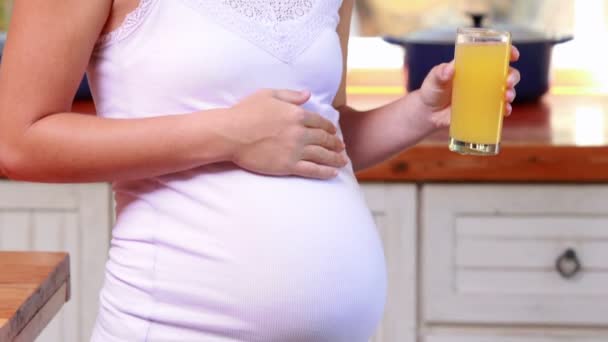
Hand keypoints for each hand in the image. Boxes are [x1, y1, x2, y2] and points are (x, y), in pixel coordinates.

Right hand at [227, 89, 347, 178]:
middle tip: (342, 147)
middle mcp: (300, 132)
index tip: (334, 132)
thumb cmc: (245, 112)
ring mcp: (295, 150)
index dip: (329, 128)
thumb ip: (291, 95)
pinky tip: (333, 173)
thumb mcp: (268, 94)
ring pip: (322, 155)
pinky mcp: (288, 165)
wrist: (230, 134)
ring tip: (343, 161)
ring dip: (335, 158)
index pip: (320, 122)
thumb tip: (308, 94)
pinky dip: (325, 172)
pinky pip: (312, 170)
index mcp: (297, 114)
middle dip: (336, 144)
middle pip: (324, 139)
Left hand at [419, 45, 520, 127]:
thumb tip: (449, 69)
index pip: (494, 56)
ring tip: (506, 97)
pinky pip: (499, 109)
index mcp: (473, 66)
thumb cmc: (432, 91)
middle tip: (507, 82)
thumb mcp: (434, 79)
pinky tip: (505, 111)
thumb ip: (440, 73)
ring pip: (506, 91)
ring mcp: (484, 95)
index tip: (514, 55)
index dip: (507, 53)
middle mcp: (483, 79)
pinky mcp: (483, 110)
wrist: (428, 113)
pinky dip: (505, 109)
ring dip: (511, 93)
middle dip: (512, 76)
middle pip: (506, 73)